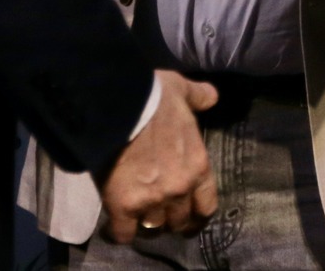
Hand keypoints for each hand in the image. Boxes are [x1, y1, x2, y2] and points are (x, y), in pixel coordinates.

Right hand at [98, 71, 219, 242]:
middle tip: (158, 215)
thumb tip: (211, 97)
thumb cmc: (153, 96)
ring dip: (145, 226)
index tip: (189, 216)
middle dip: (170, 221)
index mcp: (198, 166)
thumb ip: (198, 97)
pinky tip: (113, 225)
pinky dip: (118, 232)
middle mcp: (180, 189)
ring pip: (153, 229)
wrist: (118, 104)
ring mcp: (152, 200)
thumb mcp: (182, 90)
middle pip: (180, 222)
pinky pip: (124, 234)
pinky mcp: (123, 206)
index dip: (197, 215)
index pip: (207, 207)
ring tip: (136, 219)